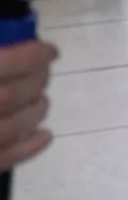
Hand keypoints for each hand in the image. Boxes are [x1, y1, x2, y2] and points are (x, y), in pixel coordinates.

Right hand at [0, 41, 56, 171]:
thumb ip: (0, 54)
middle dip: (36, 81)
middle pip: (11, 94)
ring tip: (41, 101)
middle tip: (44, 74)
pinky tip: (44, 135)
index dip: (32, 55)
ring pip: (12, 128)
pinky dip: (29, 148)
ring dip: (36, 111)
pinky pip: (4, 159)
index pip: (4, 63)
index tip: (49, 51)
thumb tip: (16, 40)